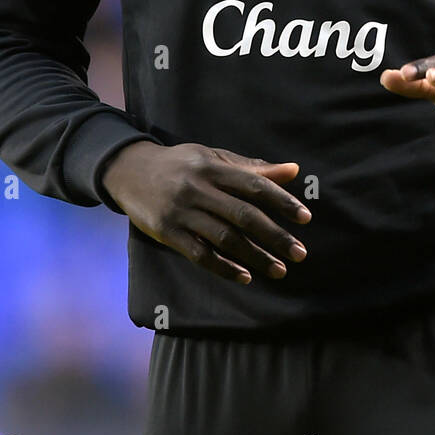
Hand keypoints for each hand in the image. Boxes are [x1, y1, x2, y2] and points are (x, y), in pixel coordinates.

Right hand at [101, 141, 309, 283]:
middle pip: (243, 216)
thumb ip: (252, 168)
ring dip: (255, 257)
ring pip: (224, 239)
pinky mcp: (166, 232)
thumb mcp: (214, 158)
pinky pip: (199, 254)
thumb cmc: (181, 164)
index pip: (254, 186)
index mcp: (213, 167)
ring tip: (279, 270)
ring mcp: (181, 212)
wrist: (129, 170)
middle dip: (274, 236)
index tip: (305, 218)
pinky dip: (224, 268)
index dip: (282, 201)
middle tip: (300, 253)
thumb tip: (294, 170)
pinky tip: (245, 276)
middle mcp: (198, 189)